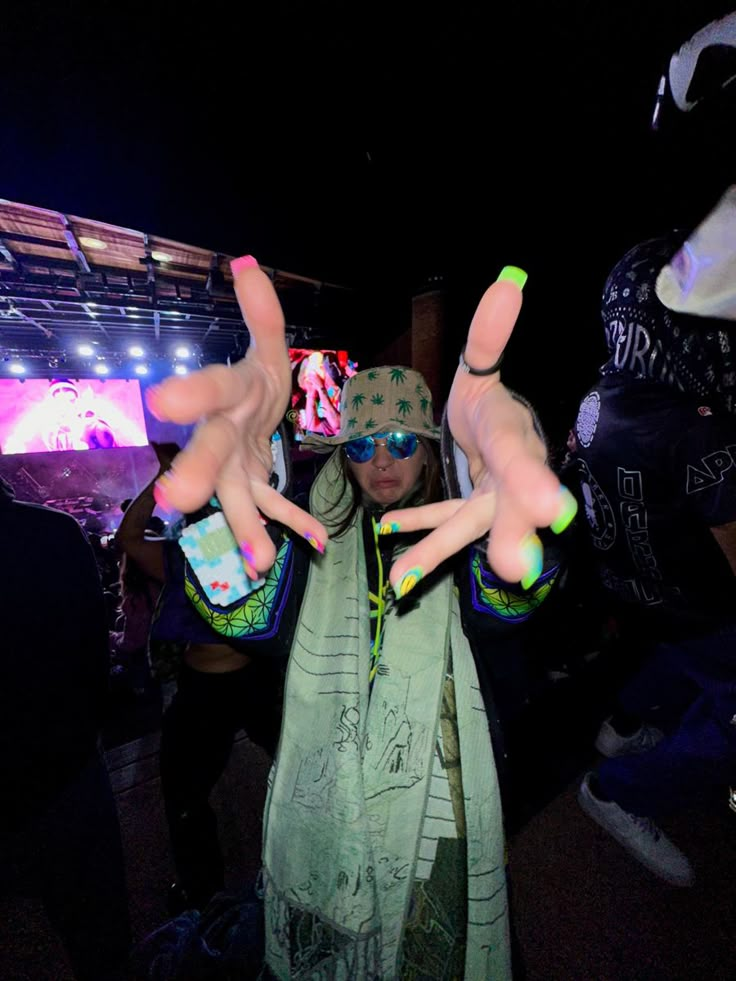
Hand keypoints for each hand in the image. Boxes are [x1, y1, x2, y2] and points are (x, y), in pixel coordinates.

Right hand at [145, 257, 327, 574]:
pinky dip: (292, 523)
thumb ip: (261, 311)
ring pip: (236, 494)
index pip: (208, 388)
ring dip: (246, 524)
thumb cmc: (255, 379)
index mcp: (228, 393)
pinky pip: (273, 506)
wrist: (250, 414)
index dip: (188, 394)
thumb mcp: (265, 344)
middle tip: (176, 499)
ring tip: (259, 561)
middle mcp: (223, 432)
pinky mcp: (253, 483)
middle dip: (197, 474)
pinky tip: (315, 541)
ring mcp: (236, 464)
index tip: (160, 403)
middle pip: (209, 452)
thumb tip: (246, 263)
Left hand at [383, 269, 576, 594]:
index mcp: (515, 438)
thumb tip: (507, 284)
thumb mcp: (483, 367)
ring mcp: (491, 501)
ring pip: (469, 527)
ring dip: (439, 551)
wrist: (494, 429)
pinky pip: (443, 523)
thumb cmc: (489, 401)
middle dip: (513, 536)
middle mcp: (510, 477)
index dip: (535, 481)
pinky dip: (417, 531)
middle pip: (512, 508)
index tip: (551, 511)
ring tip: (403, 582)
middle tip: (517, 568)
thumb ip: (491, 335)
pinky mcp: (471, 512)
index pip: (522, 457)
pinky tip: (385, 533)